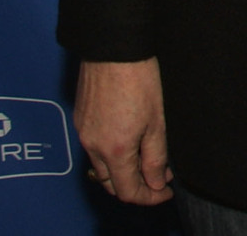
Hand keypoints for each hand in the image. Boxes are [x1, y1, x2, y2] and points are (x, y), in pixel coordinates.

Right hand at [74, 57, 172, 204]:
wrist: (113, 48)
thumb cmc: (139, 79)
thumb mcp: (157, 121)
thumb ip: (155, 157)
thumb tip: (156, 182)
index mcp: (115, 151)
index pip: (129, 192)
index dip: (150, 197)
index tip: (166, 191)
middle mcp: (93, 147)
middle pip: (111, 184)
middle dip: (135, 188)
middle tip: (159, 179)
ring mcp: (83, 134)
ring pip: (101, 168)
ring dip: (122, 173)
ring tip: (146, 161)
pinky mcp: (80, 120)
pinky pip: (93, 150)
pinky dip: (110, 156)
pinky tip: (128, 144)